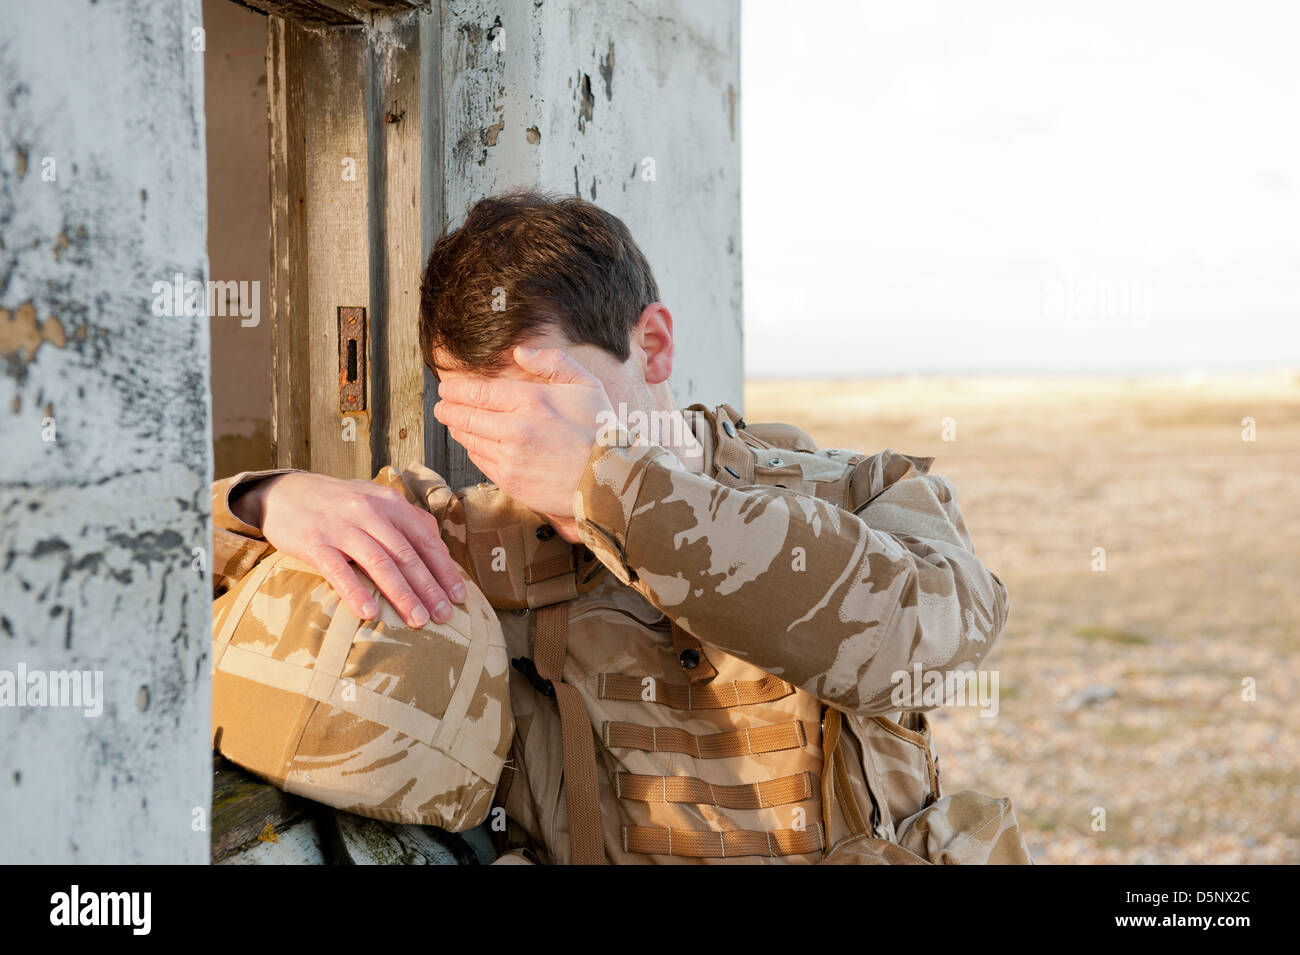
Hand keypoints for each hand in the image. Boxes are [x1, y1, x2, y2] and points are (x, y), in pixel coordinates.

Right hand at [234, 472, 466, 625]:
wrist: (285, 492)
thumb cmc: (339, 503)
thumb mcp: (376, 500)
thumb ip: (406, 520)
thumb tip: (439, 547)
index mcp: (390, 503)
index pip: (426, 540)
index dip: (444, 570)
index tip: (459, 596)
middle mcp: (369, 512)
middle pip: (406, 555)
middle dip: (429, 588)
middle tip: (444, 616)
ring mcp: (341, 527)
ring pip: (379, 563)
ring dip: (401, 594)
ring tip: (417, 620)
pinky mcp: (314, 542)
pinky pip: (338, 571)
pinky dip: (356, 592)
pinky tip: (370, 613)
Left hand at [432, 346, 612, 518]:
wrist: (610, 479)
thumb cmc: (601, 432)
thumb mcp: (586, 384)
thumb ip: (552, 362)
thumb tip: (520, 353)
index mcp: (531, 400)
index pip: (478, 392)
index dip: (456, 389)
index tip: (447, 388)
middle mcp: (515, 428)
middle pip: (466, 416)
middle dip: (448, 409)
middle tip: (441, 405)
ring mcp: (510, 457)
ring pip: (470, 439)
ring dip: (457, 429)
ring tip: (453, 422)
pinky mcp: (510, 481)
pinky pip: (480, 461)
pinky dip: (473, 450)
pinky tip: (474, 444)